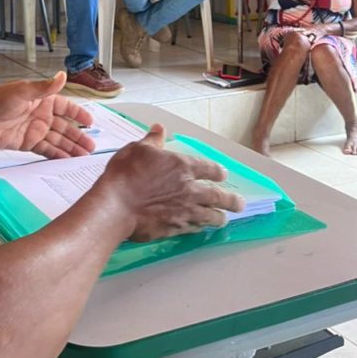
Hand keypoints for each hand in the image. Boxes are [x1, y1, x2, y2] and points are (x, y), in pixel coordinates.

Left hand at [0, 73, 95, 157]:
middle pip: (65, 127)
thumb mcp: (23, 91)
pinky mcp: (27, 143)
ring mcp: (35, 130)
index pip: (66, 107)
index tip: (91, 122)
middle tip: (92, 148)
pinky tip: (67, 161)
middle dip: (78, 137)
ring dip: (70, 148)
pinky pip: (46, 150)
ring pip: (58, 140)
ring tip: (84, 157)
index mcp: (43, 100)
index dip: (79, 115)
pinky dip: (57, 155)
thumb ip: (45, 87)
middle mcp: (42, 115)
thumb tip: (63, 75)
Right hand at [101, 126, 244, 241]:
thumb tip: (159, 128)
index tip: (223, 174)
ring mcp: (184, 211)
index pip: (208, 169)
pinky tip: (201, 228)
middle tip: (240, 204)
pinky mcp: (175, 228)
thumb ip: (153, 140)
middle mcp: (189, 189)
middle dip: (231, 200)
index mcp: (182, 166)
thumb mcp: (138, 149)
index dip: (218, 171)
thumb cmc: (126, 174)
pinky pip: (194, 228)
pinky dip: (200, 228)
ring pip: (210, 215)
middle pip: (218, 196)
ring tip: (224, 219)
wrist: (116, 206)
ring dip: (219, 217)